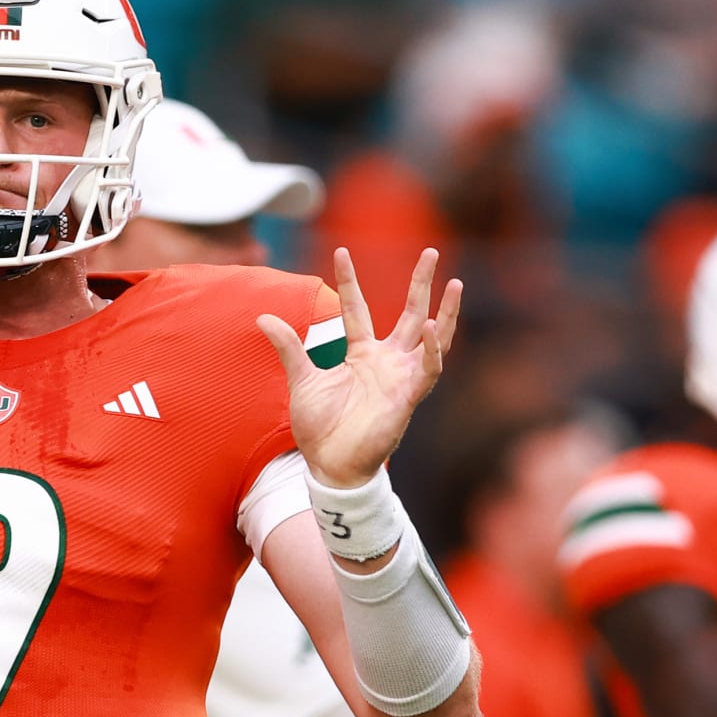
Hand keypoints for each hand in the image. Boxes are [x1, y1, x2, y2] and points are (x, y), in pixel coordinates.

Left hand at [257, 246, 460, 487]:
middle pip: (410, 312)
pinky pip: (428, 370)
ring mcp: (400, 377)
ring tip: (454, 283)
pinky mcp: (408, 398)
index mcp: (361, 353)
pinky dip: (432, 351)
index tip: (341, 251)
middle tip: (431, 252)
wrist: (329, 465)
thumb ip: (289, 348)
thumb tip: (262, 317)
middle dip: (421, 283)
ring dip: (444, 312)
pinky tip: (432, 329)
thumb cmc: (320, 428)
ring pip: (432, 337)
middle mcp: (386, 361)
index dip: (349, 281)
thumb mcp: (301, 380)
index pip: (357, 307)